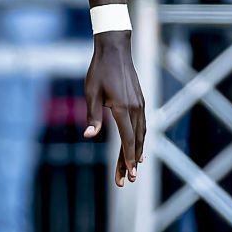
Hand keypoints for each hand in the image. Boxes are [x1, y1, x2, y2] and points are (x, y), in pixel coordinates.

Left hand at [84, 30, 145, 187]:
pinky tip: (139, 147)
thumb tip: (88, 136)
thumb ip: (92, 116)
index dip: (128, 158)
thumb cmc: (99, 71)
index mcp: (122, 108)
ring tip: (133, 169)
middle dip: (131, 162)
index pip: (127, 139)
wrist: (115, 50)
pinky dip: (140, 139)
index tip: (130, 174)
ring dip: (137, 153)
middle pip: (135, 141)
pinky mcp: (140, 102)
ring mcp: (140, 105)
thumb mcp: (91, 93)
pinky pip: (142, 125)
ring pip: (141, 134)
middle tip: (127, 180)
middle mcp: (135, 109)